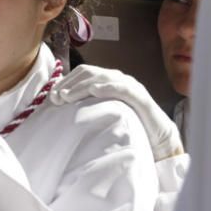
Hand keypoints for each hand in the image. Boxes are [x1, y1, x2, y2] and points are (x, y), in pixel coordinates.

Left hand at [49, 65, 183, 160]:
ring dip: (82, 86)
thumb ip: (88, 108)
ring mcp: (130, 86)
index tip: (52, 96)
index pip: (83, 73)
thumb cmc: (129, 126)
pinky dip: (108, 87)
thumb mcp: (104, 114)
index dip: (66, 81)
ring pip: (102, 78)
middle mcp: (118, 79)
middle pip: (89, 72)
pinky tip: (94, 91)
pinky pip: (123, 88)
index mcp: (108, 81)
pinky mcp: (140, 97)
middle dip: (70, 83)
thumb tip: (62, 108)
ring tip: (67, 96)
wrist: (158, 138)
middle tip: (56, 98)